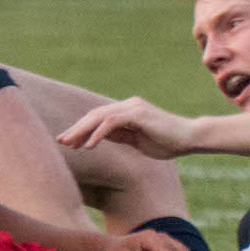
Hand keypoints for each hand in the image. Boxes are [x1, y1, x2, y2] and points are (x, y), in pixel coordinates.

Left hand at [57, 96, 200, 160]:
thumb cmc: (167, 142)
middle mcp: (128, 105)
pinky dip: (99, 133)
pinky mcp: (138, 114)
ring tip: (70, 143)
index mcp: (128, 111)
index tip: (67, 141)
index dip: (81, 129)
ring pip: (100, 116)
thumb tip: (98, 137)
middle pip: (95, 115)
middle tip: (60, 141)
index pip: (98, 118)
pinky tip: (89, 145)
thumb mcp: (137, 140)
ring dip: (82, 131)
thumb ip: (119, 135)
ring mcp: (133, 107)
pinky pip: (112, 122)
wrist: (189, 138)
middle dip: (76, 129)